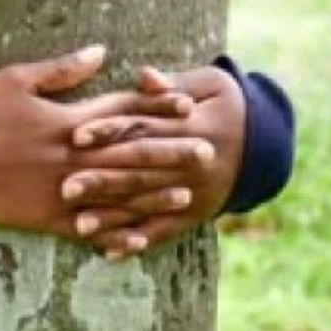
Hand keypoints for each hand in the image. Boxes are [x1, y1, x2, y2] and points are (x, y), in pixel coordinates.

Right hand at [0, 45, 204, 241]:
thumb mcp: (12, 79)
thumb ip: (60, 70)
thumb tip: (101, 52)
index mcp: (66, 122)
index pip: (121, 112)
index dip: (156, 107)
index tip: (186, 104)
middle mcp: (71, 158)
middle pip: (131, 155)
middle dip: (171, 153)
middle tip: (207, 152)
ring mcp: (62, 191)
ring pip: (119, 195)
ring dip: (155, 194)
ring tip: (187, 194)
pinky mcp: (48, 218)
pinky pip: (91, 228)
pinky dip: (117, 233)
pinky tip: (140, 237)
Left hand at [63, 64, 246, 258]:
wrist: (265, 143)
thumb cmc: (225, 103)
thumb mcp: (208, 85)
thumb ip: (174, 84)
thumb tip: (146, 77)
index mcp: (190, 127)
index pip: (143, 129)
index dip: (110, 131)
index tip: (77, 136)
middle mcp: (190, 165)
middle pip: (140, 172)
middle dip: (103, 180)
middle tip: (66, 187)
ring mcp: (193, 193)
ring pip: (147, 206)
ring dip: (113, 218)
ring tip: (80, 226)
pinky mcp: (194, 214)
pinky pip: (164, 231)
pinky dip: (138, 242)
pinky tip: (110, 253)